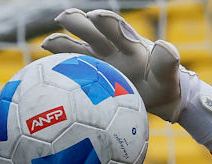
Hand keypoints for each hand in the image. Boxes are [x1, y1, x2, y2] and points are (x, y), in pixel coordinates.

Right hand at [42, 8, 211, 151]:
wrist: (157, 98)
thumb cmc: (163, 85)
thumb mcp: (168, 77)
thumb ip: (167, 64)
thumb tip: (165, 46)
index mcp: (129, 44)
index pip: (116, 27)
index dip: (106, 21)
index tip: (96, 17)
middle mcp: (110, 48)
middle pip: (91, 31)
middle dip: (78, 23)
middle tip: (65, 18)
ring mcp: (97, 61)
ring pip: (77, 47)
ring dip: (62, 43)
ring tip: (48, 43)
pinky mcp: (89, 76)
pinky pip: (71, 68)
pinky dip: (58, 66)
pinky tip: (43, 71)